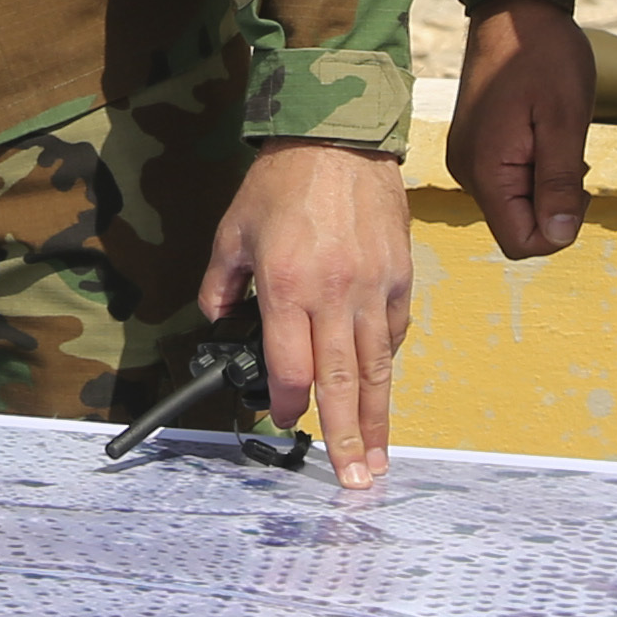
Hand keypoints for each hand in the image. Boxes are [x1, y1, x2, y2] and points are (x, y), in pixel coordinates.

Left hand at [207, 142, 417, 490]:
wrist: (338, 136)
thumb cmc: (282, 180)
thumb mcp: (233, 229)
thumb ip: (221, 282)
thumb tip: (218, 317)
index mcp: (286, 286)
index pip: (292, 367)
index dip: (288, 403)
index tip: (285, 420)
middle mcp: (333, 293)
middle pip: (341, 380)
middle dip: (347, 436)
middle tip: (354, 480)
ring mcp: (373, 287)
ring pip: (377, 366)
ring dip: (378, 417)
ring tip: (380, 458)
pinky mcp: (399, 276)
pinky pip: (393, 332)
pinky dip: (386, 362)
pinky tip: (382, 389)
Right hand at [442, 0, 597, 262]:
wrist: (515, 9)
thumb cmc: (544, 56)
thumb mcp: (564, 119)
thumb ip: (559, 182)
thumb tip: (558, 236)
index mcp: (486, 170)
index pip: (521, 242)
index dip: (560, 228)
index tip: (576, 183)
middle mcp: (467, 172)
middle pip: (518, 226)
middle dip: (554, 203)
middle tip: (570, 153)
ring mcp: (469, 158)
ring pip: (515, 204)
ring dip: (546, 183)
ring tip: (556, 136)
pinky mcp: (476, 146)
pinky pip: (508, 181)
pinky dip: (534, 168)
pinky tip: (543, 132)